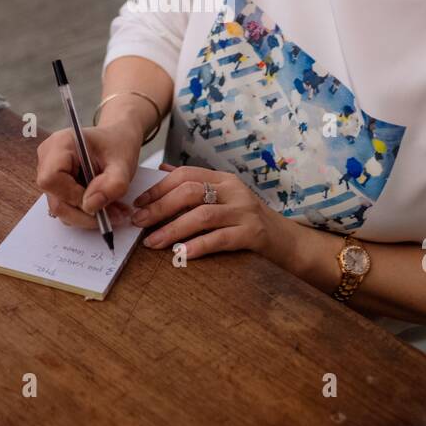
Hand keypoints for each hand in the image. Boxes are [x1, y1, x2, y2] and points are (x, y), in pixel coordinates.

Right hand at [35, 120, 141, 229]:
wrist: (117, 141)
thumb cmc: (118, 146)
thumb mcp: (123, 164)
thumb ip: (112, 184)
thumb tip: (90, 205)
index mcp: (61, 144)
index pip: (52, 179)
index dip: (73, 196)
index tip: (99, 201)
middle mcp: (48, 157)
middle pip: (55, 198)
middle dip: (84, 212)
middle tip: (113, 214)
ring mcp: (48, 172)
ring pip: (59, 207)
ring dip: (87, 216)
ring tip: (113, 211)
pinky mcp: (55, 185)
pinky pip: (65, 207)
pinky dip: (84, 213)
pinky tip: (103, 206)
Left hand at [129, 165, 297, 262]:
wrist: (287, 241)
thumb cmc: (248, 221)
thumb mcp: (224, 197)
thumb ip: (196, 185)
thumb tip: (161, 170)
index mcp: (223, 179)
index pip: (185, 175)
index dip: (158, 188)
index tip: (138, 203)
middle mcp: (234, 191)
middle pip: (190, 192)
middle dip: (160, 207)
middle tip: (139, 222)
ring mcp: (245, 211)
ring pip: (202, 215)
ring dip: (173, 229)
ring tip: (152, 243)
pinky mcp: (253, 234)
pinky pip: (220, 239)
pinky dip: (198, 246)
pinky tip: (181, 254)